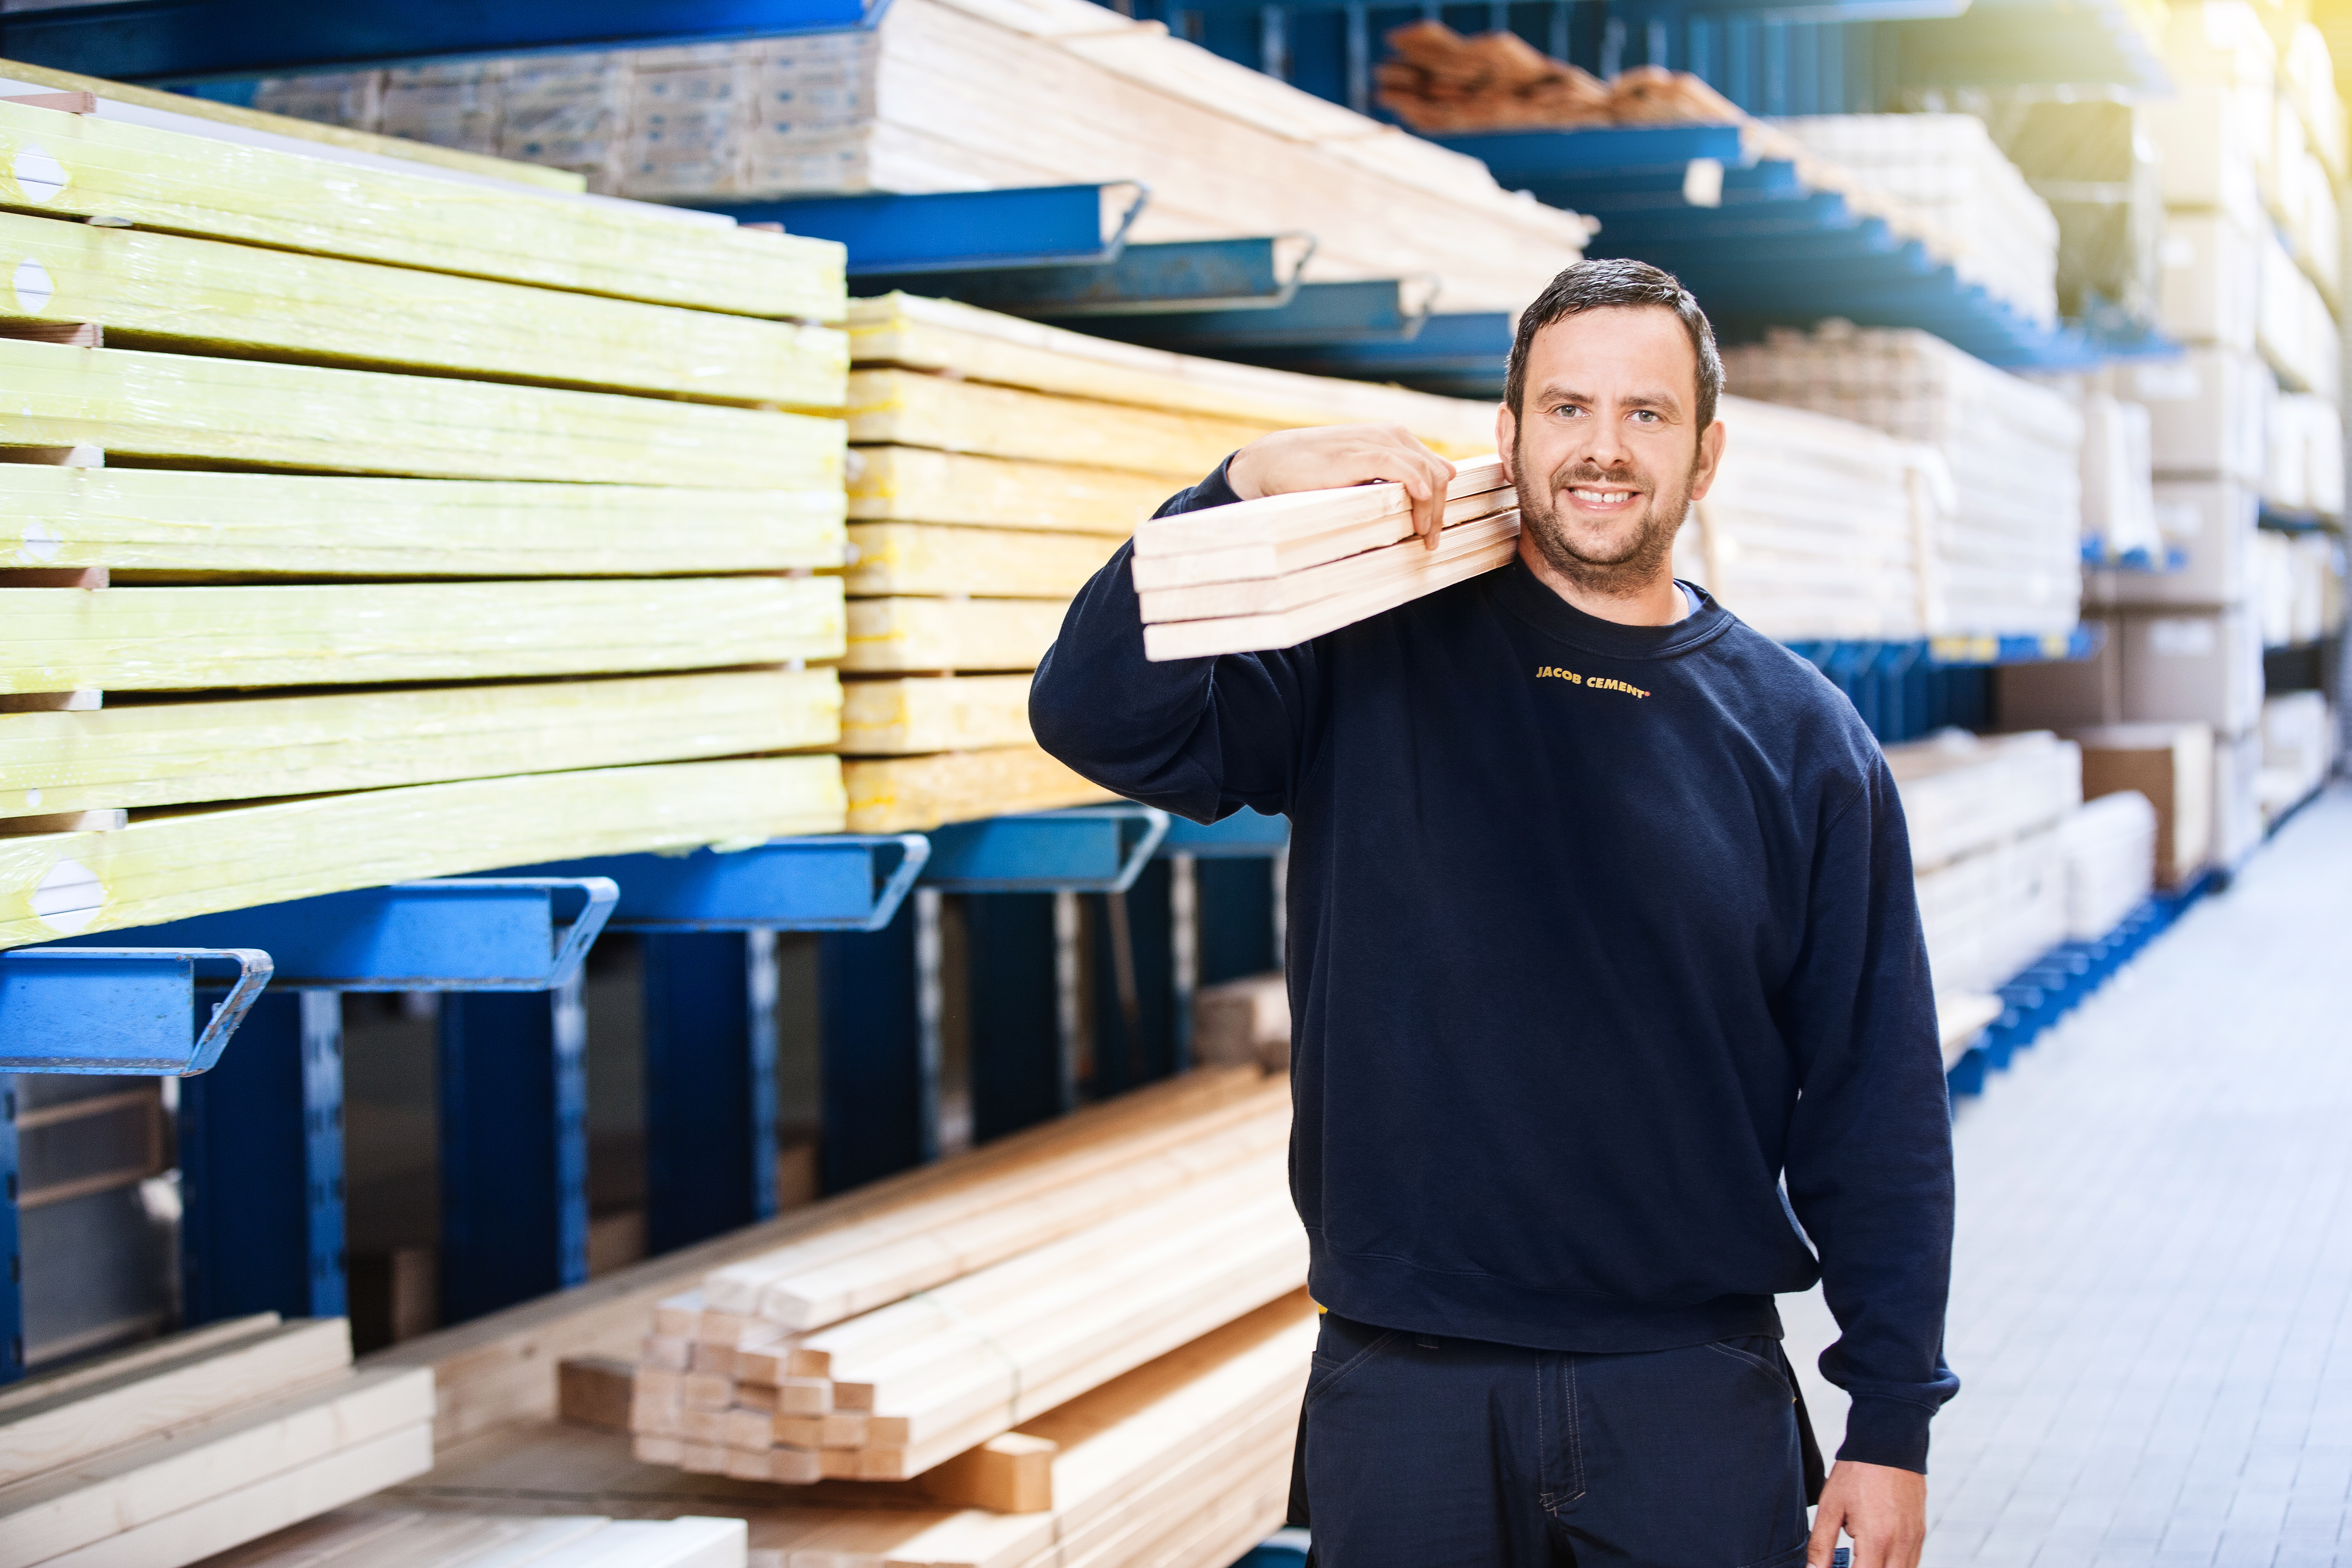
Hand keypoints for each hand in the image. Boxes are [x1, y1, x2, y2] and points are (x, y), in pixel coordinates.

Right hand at [1226, 424, 1455, 548]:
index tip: (1433, 534)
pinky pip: (1398, 465)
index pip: (1437, 469)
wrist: (1272, 462)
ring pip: (1424, 473)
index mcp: (1394, 437)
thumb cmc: (1315, 470)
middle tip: (1430, 543)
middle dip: (1439, 511)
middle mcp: (1389, 436)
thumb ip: (1401, 469)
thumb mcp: (1363, 468)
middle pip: (1437, 473)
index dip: (1442, 502)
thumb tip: (1448, 474)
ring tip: (1422, 537)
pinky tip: (1420, 503)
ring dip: (1430, 509)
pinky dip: (1416, 484)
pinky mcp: (1356, 454)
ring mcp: (1373, 442)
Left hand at [1808, 1460, 1925, 1567]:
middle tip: (1849, 1563)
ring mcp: (1914, 1540)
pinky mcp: (1920, 1533)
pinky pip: (1912, 1562)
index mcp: (1876, 1540)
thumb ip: (1821, 1544)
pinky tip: (1877, 1554)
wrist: (1888, 1444)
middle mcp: (1901, 1544)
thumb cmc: (1857, 1473)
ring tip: (1861, 1557)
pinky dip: (1895, 1565)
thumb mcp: (1830, 1506)